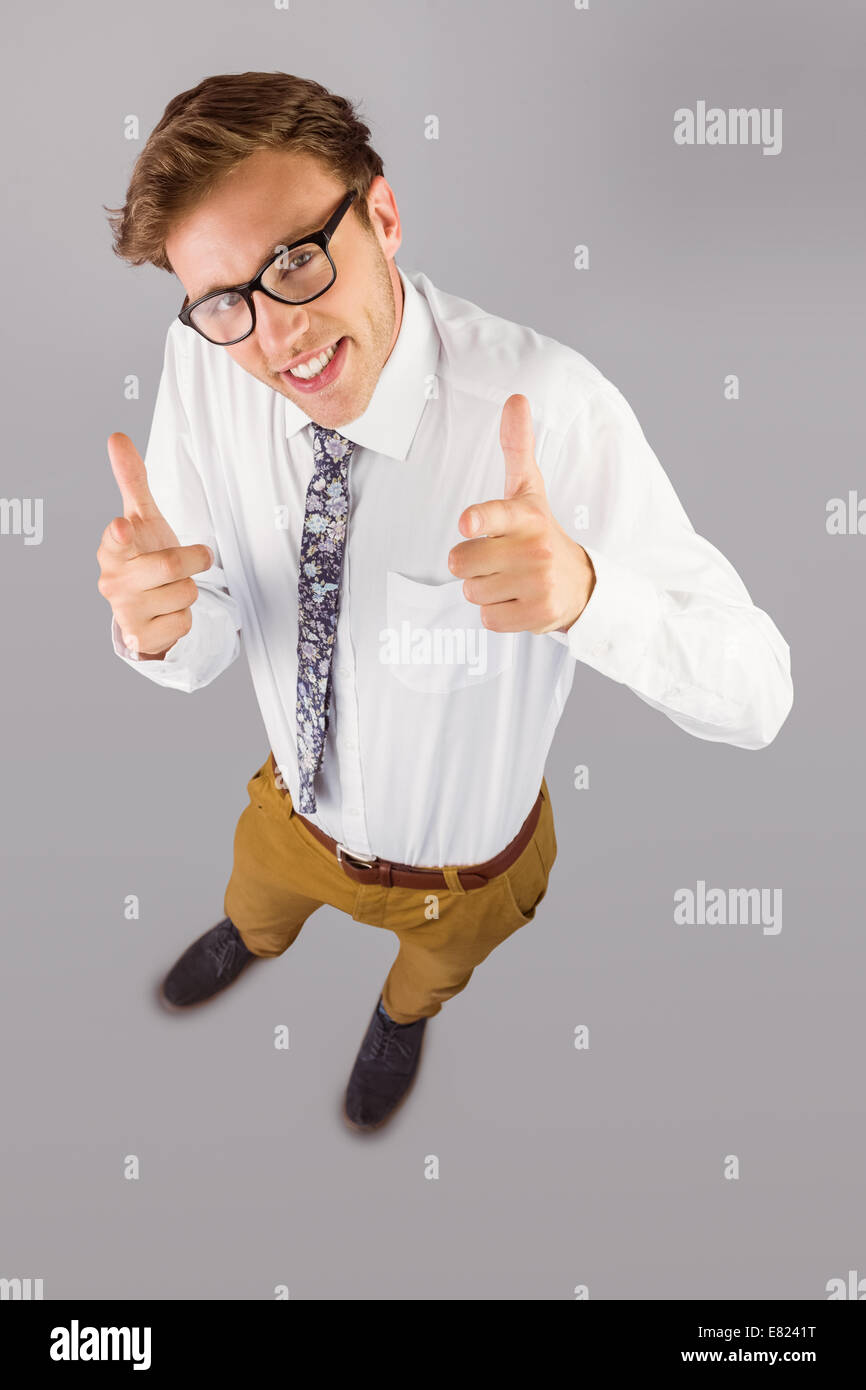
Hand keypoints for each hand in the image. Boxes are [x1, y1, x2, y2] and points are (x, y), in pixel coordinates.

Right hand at [96, 433, 213, 658]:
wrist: (144, 610)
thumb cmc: (143, 557)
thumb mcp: (142, 520)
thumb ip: (132, 480)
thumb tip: (117, 437)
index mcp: (112, 550)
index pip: (115, 539)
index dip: (121, 534)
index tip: (123, 525)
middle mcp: (113, 581)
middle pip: (171, 566)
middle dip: (192, 560)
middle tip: (192, 558)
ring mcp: (125, 612)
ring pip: (185, 594)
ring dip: (188, 591)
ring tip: (170, 590)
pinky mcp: (141, 639)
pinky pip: (185, 622)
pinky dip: (185, 617)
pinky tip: (168, 613)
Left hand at [447, 394, 594, 633]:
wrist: (580, 584)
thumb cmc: (540, 533)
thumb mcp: (530, 490)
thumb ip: (518, 448)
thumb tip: (516, 397)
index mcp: (528, 517)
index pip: (497, 515)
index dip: (480, 520)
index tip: (468, 522)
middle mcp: (535, 550)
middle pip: (461, 561)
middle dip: (471, 564)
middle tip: (498, 559)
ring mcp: (538, 585)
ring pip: (471, 592)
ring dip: (483, 589)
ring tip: (510, 580)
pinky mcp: (537, 616)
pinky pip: (487, 619)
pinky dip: (496, 613)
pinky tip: (517, 600)